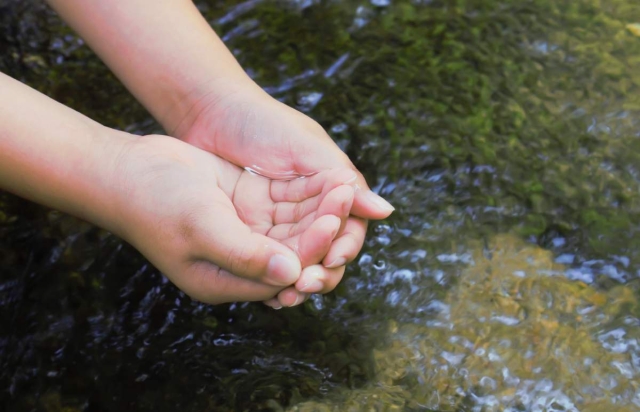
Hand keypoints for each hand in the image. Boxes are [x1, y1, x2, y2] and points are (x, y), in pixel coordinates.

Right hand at [112, 134, 356, 306]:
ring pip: (295, 228)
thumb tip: (292, 274)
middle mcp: (241, 261)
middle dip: (323, 228)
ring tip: (345, 185)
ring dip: (320, 209)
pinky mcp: (247, 207)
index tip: (332, 223)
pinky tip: (327, 178)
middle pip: (295, 252)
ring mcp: (245, 232)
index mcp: (227, 281)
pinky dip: (306, 195)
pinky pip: (284, 206)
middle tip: (348, 197)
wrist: (128, 170)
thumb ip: (246, 255)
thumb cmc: (157, 203)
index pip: (283, 274)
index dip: (312, 251)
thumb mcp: (203, 229)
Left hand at [173, 79, 394, 295]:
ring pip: (297, 258)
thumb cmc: (261, 121)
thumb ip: (342, 181)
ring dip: (296, 277)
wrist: (208, 111)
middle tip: (305, 284)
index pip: (347, 226)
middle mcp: (306, 206)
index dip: (343, 246)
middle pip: (324, 248)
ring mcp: (277, 219)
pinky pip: (267, 257)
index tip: (331, 258)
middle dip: (320, 270)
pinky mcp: (249, 227)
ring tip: (286, 295)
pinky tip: (266, 291)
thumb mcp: (305, 147)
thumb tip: (387, 212)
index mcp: (328, 187)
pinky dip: (270, 273)